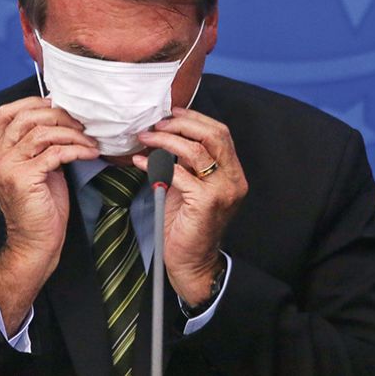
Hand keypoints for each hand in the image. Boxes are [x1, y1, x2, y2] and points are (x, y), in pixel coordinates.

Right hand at [0, 97, 98, 333]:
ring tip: (89, 140)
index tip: (61, 107)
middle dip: (59, 115)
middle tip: (81, 124)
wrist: (35, 243)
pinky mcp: (22, 179)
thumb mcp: (40, 169)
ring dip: (71, 133)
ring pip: (41, 132)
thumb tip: (64, 118)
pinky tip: (89, 153)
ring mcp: (6, 168)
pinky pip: (54, 153)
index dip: (35, 103)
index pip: (7, 113)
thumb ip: (42, 145)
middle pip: (26, 117)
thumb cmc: (41, 208)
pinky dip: (75, 149)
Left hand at [134, 107, 246, 305]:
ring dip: (166, 140)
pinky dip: (156, 164)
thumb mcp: (188, 186)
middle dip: (182, 124)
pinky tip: (140, 162)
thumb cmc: (187, 224)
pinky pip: (179, 174)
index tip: (171, 113)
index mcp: (233, 172)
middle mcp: (233, 179)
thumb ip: (184, 163)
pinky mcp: (206, 203)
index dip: (195, 118)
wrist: (192, 262)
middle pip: (213, 135)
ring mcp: (223, 191)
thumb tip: (162, 135)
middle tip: (157, 124)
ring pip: (195, 151)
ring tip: (146, 138)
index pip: (220, 132)